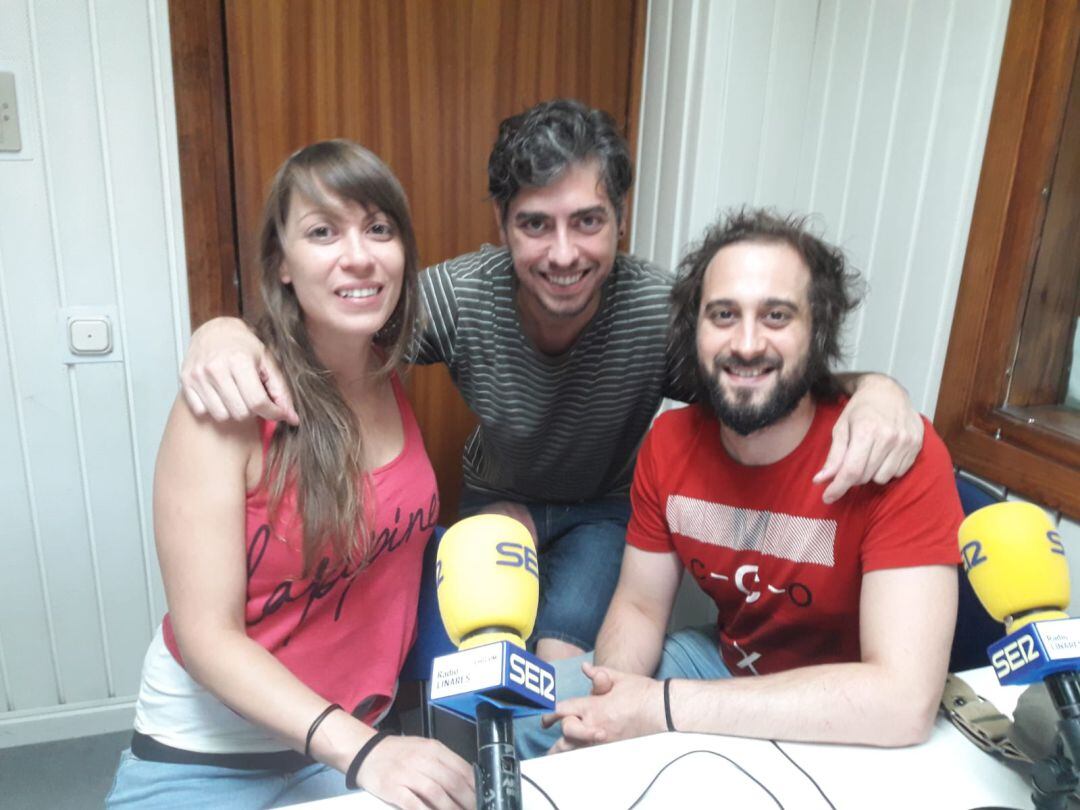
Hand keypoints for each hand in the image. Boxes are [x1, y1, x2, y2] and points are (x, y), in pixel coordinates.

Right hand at [180, 317, 297, 424]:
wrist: (215, 331)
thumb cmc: (244, 346)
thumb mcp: (268, 362)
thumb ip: (281, 391)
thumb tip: (293, 419)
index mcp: (239, 361)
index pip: (257, 402)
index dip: (272, 413)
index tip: (276, 412)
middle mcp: (216, 368)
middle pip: (240, 412)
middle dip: (251, 410)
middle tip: (252, 397)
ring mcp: (198, 375)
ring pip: (221, 415)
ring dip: (232, 410)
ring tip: (236, 394)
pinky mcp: (185, 381)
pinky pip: (202, 411)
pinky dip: (213, 408)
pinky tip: (219, 394)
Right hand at [358, 735, 474, 809]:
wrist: (366, 752)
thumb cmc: (399, 752)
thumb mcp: (424, 749)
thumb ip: (443, 763)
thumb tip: (467, 781)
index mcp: (434, 749)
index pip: (462, 768)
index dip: (474, 787)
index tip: (482, 799)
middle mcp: (423, 759)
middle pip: (452, 783)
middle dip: (467, 801)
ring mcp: (408, 773)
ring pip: (436, 794)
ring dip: (450, 809)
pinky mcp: (393, 788)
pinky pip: (414, 804)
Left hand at [541, 663, 663, 753]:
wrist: (662, 710)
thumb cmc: (641, 692)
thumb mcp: (618, 678)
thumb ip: (598, 674)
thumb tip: (586, 669)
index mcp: (593, 705)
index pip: (564, 710)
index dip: (551, 714)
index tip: (546, 718)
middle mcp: (594, 724)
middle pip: (566, 731)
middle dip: (557, 730)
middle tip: (550, 733)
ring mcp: (603, 740)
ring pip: (576, 749)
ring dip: (563, 750)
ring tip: (553, 753)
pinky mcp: (613, 749)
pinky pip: (590, 756)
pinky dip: (581, 756)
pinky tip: (575, 759)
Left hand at [814, 374, 922, 502]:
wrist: (888, 392)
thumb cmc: (860, 409)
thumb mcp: (841, 427)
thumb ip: (834, 456)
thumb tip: (821, 480)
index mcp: (866, 431)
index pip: (851, 471)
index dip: (838, 488)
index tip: (827, 498)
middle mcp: (888, 437)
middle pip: (865, 476)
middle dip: (852, 477)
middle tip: (850, 464)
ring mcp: (905, 442)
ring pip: (882, 478)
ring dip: (871, 474)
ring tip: (868, 456)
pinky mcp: (916, 446)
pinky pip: (898, 473)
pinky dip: (887, 469)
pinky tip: (883, 454)